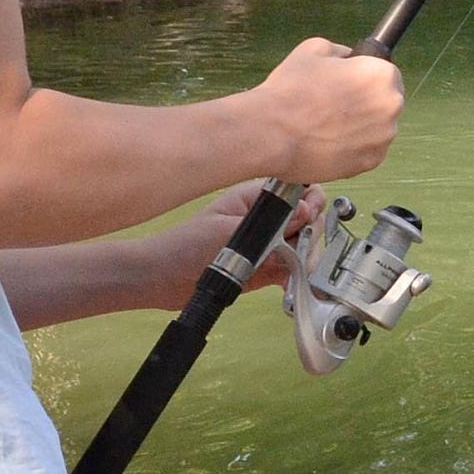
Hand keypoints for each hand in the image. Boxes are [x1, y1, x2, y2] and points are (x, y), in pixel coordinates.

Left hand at [170, 183, 314, 294]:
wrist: (164, 279)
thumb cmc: (185, 246)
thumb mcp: (228, 231)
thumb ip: (270, 226)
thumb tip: (307, 213)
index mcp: (256, 197)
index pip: (299, 189)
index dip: (310, 202)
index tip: (305, 220)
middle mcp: (267, 218)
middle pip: (310, 219)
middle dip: (308, 235)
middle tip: (294, 250)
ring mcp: (269, 243)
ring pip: (305, 245)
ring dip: (304, 259)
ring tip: (289, 271)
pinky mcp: (268, 267)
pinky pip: (294, 269)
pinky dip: (298, 276)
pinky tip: (291, 283)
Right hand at [249, 36, 401, 183]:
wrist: (271, 133)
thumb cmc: (290, 90)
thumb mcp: (314, 50)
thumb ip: (341, 51)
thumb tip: (349, 57)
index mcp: (382, 76)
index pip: (387, 74)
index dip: (365, 78)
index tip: (350, 84)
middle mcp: (391, 107)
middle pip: (386, 102)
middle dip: (366, 103)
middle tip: (335, 105)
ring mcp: (383, 138)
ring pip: (378, 128)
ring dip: (361, 126)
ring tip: (328, 125)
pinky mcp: (370, 162)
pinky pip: (368, 150)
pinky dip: (353, 147)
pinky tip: (329, 141)